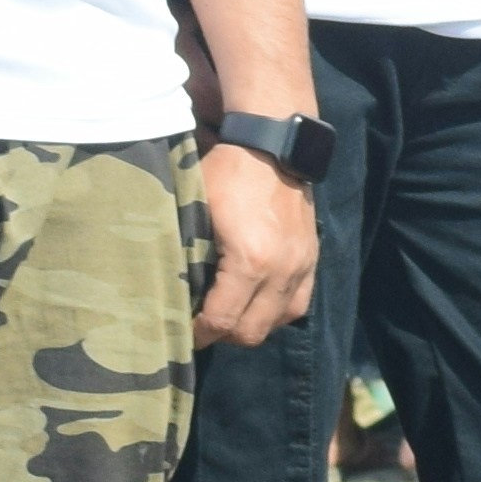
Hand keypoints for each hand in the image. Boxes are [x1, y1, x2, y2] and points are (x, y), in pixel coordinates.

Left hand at [197, 145, 320, 347]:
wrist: (272, 147)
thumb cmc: (225, 175)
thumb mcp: (196, 212)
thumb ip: (187, 256)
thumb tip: (168, 291)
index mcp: (251, 262)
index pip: (222, 321)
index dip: (199, 334)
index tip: (182, 333)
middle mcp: (282, 271)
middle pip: (252, 332)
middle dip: (224, 335)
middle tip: (203, 324)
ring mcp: (302, 266)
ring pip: (278, 323)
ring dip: (252, 324)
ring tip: (230, 312)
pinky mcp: (312, 259)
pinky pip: (298, 305)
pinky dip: (275, 311)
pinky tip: (257, 300)